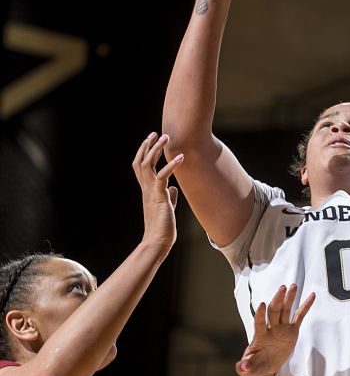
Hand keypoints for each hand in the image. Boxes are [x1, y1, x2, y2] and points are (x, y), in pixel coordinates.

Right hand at [132, 133, 182, 253]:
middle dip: (148, 146)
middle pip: (141, 162)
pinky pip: (163, 177)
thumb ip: (168, 196)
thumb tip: (174, 189)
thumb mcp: (166, 208)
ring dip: (157, 150)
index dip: (144, 152)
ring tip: (166, 137)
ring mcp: (151, 192)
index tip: (150, 140)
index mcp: (147, 190)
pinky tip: (182, 157)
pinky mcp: (159, 196)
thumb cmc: (162, 228)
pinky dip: (172, 165)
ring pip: (148, 165)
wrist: (157, 242)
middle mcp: (146, 189)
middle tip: (156, 133)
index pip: (141, 167)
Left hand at [236, 285, 314, 375]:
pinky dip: (305, 306)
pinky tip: (311, 296)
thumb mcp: (248, 370)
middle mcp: (270, 329)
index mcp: (260, 337)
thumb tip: (241, 368)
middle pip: (274, 312)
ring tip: (293, 286)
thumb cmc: (254, 367)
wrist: (263, 366)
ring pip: (285, 310)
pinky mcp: (291, 331)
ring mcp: (281, 328)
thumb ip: (244, 368)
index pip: (259, 323)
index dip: (260, 315)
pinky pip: (299, 317)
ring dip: (289, 298)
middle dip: (277, 300)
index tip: (262, 305)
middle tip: (282, 288)